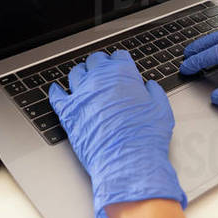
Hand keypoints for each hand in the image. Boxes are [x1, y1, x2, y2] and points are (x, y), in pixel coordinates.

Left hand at [48, 51, 185, 217]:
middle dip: (101, 64)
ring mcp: (81, 95)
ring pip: (75, 74)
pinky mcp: (68, 113)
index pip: (118, 57)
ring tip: (84, 78)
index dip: (121, 61)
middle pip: (95, 61)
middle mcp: (99, 80)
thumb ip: (154, 93)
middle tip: (104, 71)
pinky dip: (56, 92)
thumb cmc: (145, 137)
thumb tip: (150, 87)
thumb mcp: (161, 110)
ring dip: (81, 74)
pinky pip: (57, 96)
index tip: (121, 64)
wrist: (127, 160)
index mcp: (123, 74)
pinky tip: (57, 90)